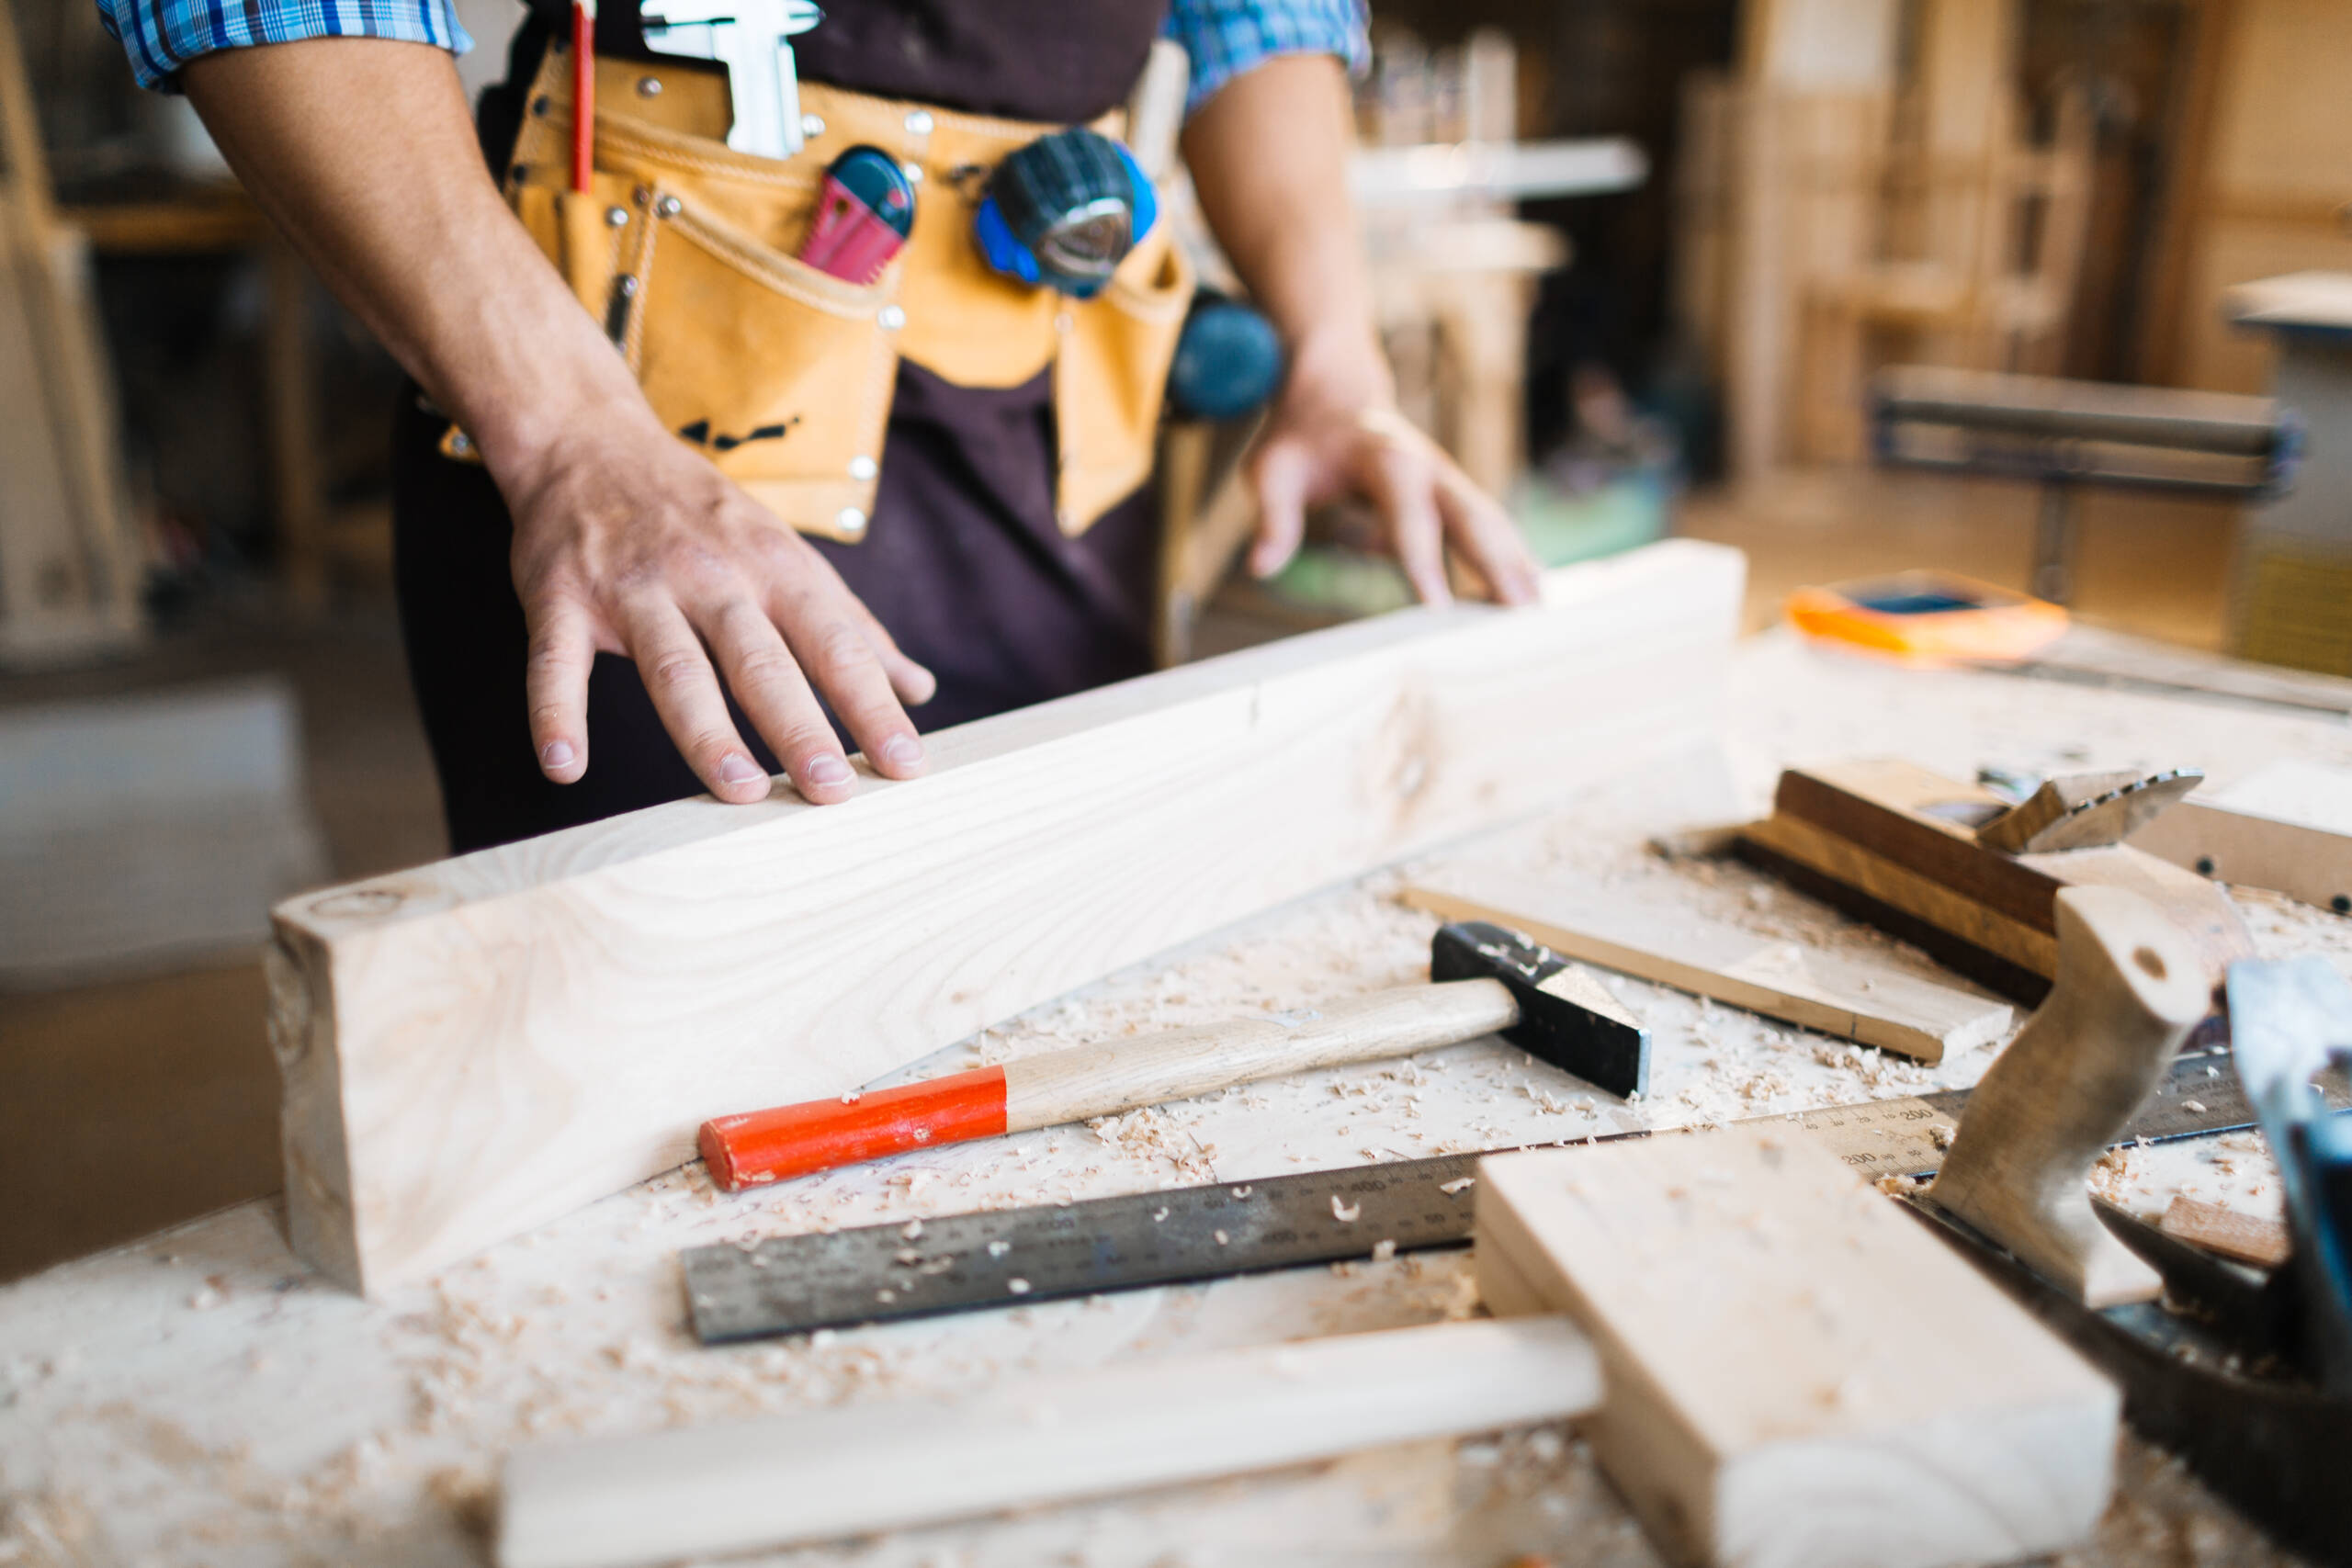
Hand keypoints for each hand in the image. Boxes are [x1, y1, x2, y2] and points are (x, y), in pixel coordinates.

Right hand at [496, 408, 936, 805]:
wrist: (588, 440)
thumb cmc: (704, 516)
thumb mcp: (785, 555)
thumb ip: (850, 627)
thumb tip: (918, 688)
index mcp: (774, 568)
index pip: (835, 645)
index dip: (872, 705)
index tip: (905, 766)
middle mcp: (709, 576)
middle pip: (761, 661)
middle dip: (800, 727)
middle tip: (833, 791)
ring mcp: (632, 587)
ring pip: (674, 667)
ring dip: (707, 732)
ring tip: (741, 791)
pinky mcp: (561, 599)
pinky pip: (556, 662)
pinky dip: (555, 713)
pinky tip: (565, 766)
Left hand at [1242, 339, 1541, 607]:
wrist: (1333, 389)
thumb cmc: (1299, 437)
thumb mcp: (1272, 470)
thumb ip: (1273, 518)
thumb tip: (1260, 568)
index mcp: (1386, 459)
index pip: (1408, 518)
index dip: (1424, 564)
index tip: (1440, 612)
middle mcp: (1429, 467)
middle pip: (1472, 518)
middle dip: (1497, 567)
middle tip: (1520, 616)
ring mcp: (1448, 479)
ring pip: (1492, 523)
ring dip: (1517, 566)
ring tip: (1539, 617)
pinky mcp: (1454, 493)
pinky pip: (1490, 528)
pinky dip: (1513, 558)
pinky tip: (1534, 597)